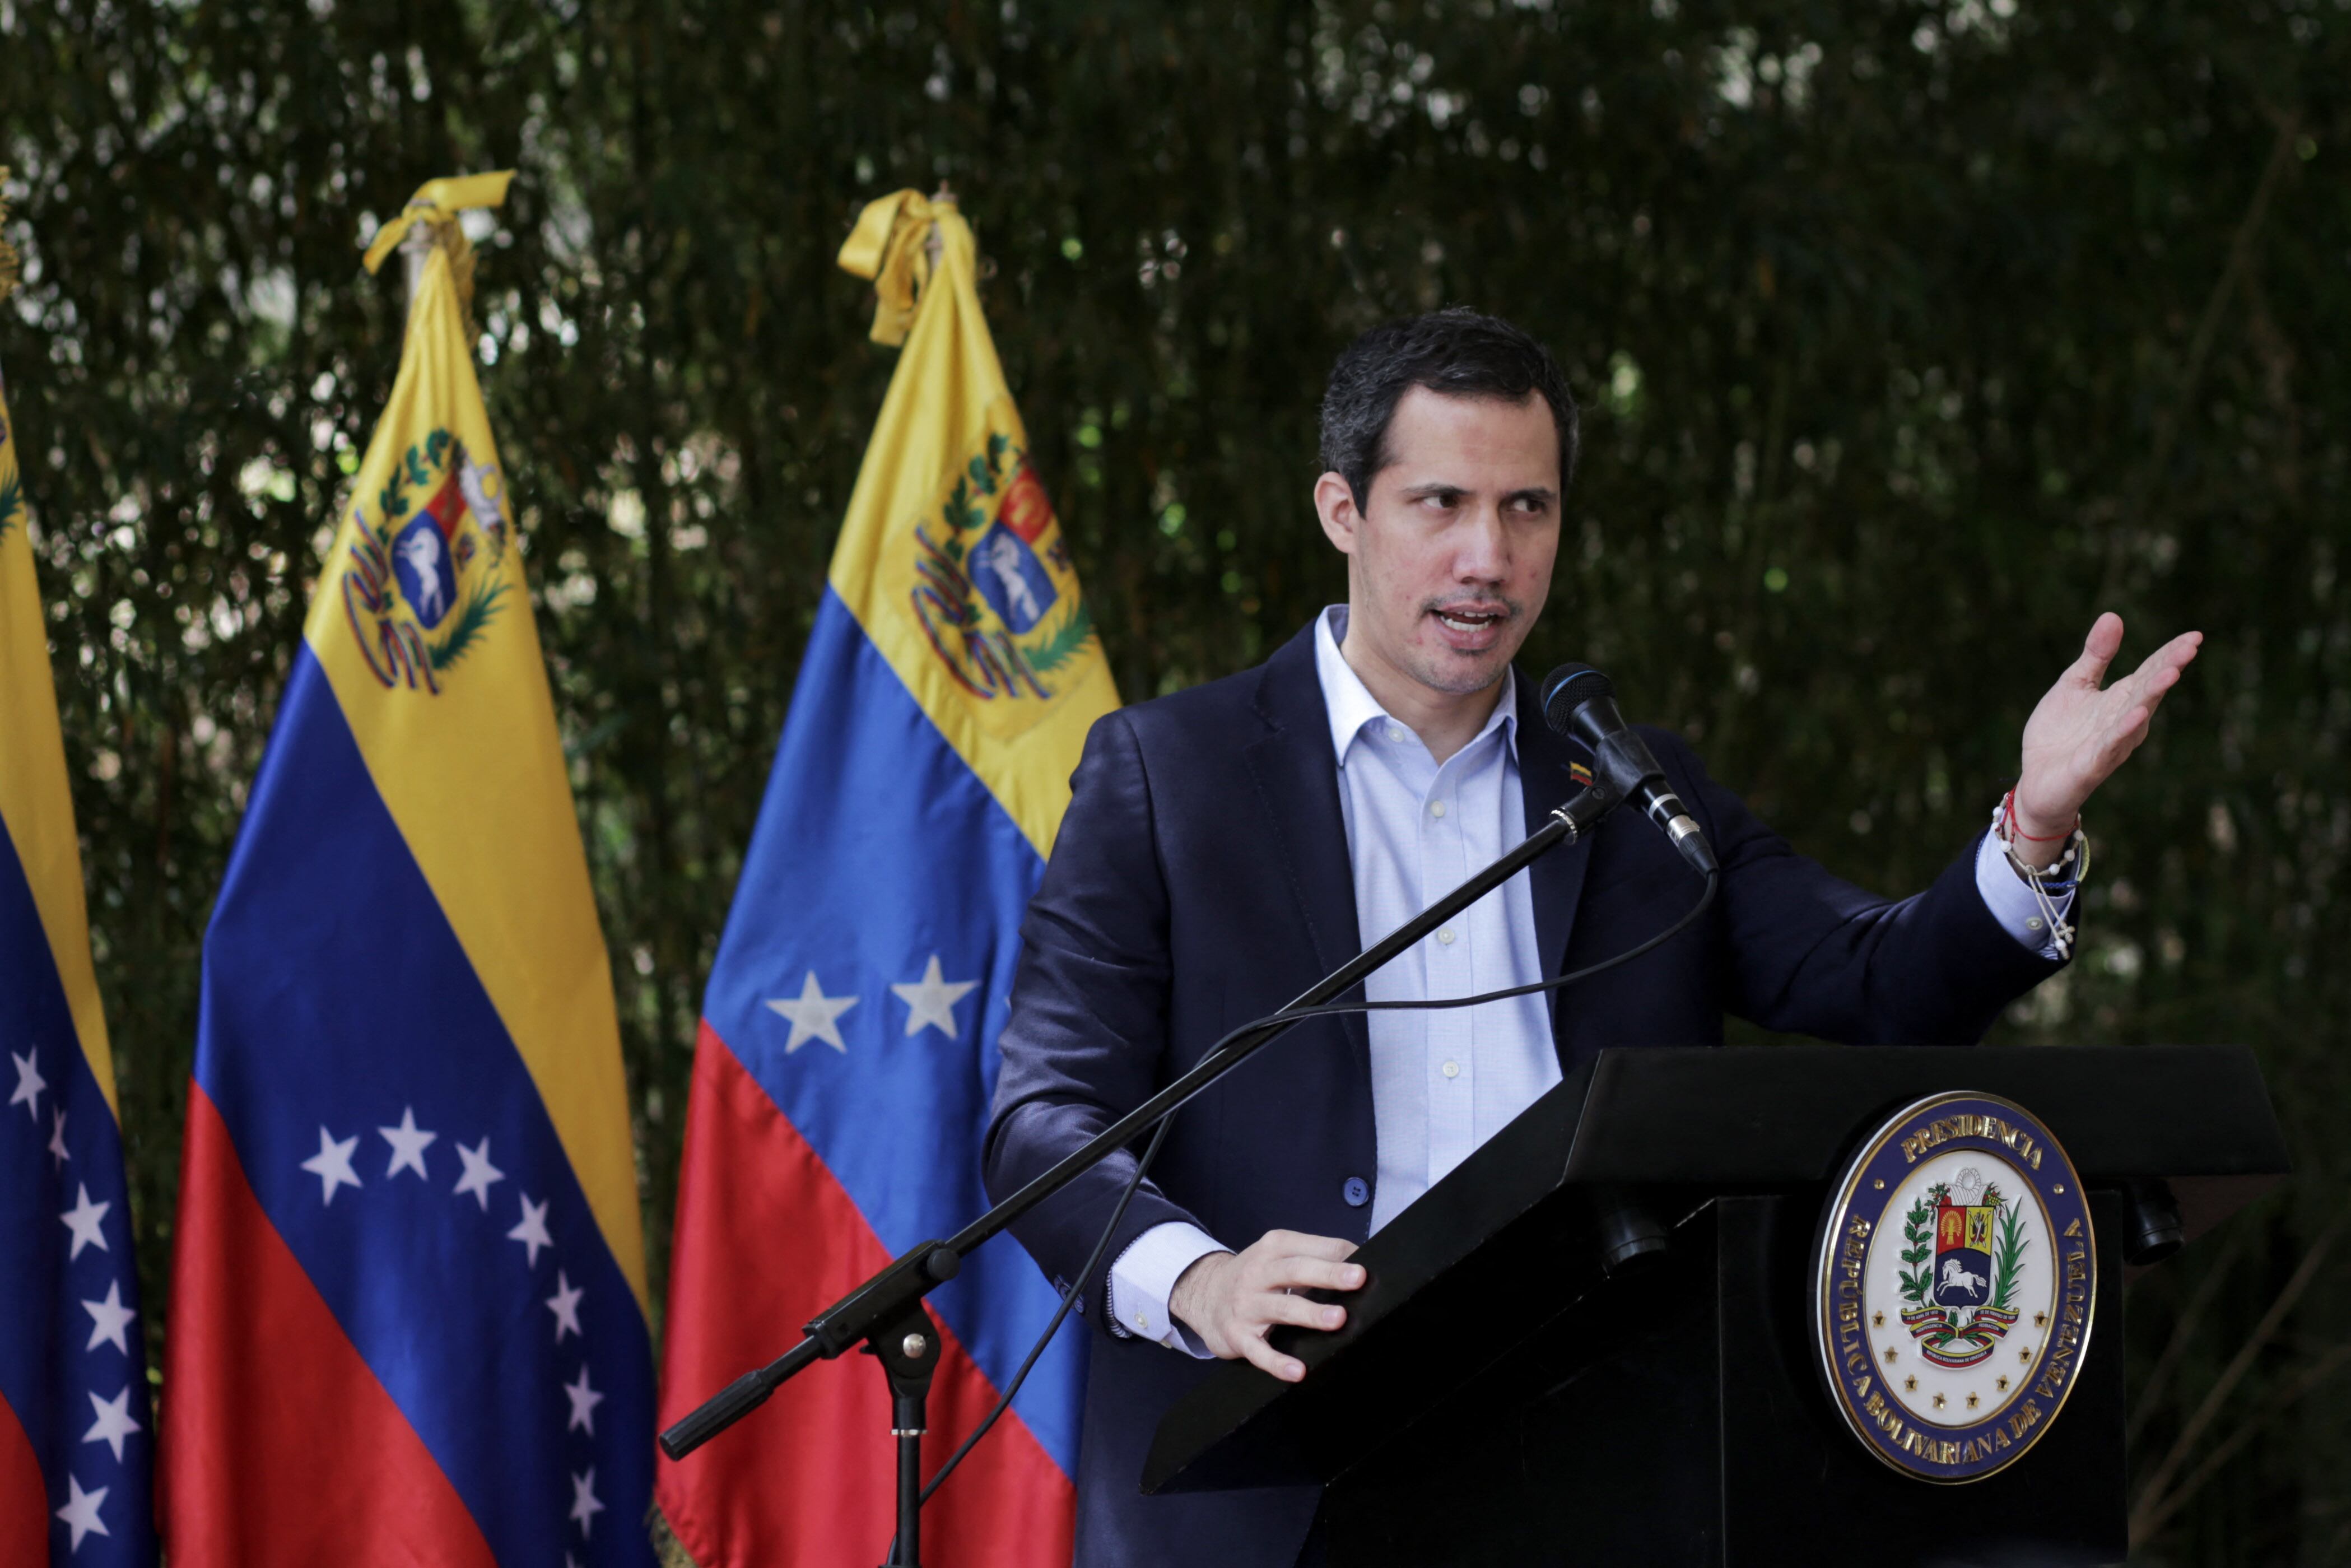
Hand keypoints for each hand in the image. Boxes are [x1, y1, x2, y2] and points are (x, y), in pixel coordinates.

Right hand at [1168, 1229, 1365, 1382]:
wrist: (1203, 1293)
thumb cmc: (1254, 1276)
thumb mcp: (1277, 1255)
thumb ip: (1313, 1256)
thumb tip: (1361, 1262)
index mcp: (1274, 1248)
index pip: (1310, 1247)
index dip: (1340, 1254)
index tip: (1369, 1264)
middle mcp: (1258, 1273)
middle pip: (1296, 1271)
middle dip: (1329, 1274)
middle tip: (1358, 1278)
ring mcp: (1246, 1305)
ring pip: (1282, 1308)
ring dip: (1310, 1314)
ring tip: (1338, 1319)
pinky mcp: (1237, 1335)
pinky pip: (1259, 1351)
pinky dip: (1278, 1362)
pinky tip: (1297, 1370)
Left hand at [2013, 613, 2202, 841]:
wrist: (2036, 781)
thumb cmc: (2060, 733)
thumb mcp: (2074, 684)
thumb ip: (2095, 655)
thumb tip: (2113, 615)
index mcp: (2121, 699)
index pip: (2151, 672)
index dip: (2170, 654)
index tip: (2195, 636)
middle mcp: (2124, 720)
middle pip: (2149, 690)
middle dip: (2169, 668)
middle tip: (2190, 647)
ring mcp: (2111, 742)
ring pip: (2136, 716)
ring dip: (2153, 695)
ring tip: (2172, 673)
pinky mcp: (2092, 763)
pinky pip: (2110, 744)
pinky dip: (2124, 730)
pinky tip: (2138, 714)